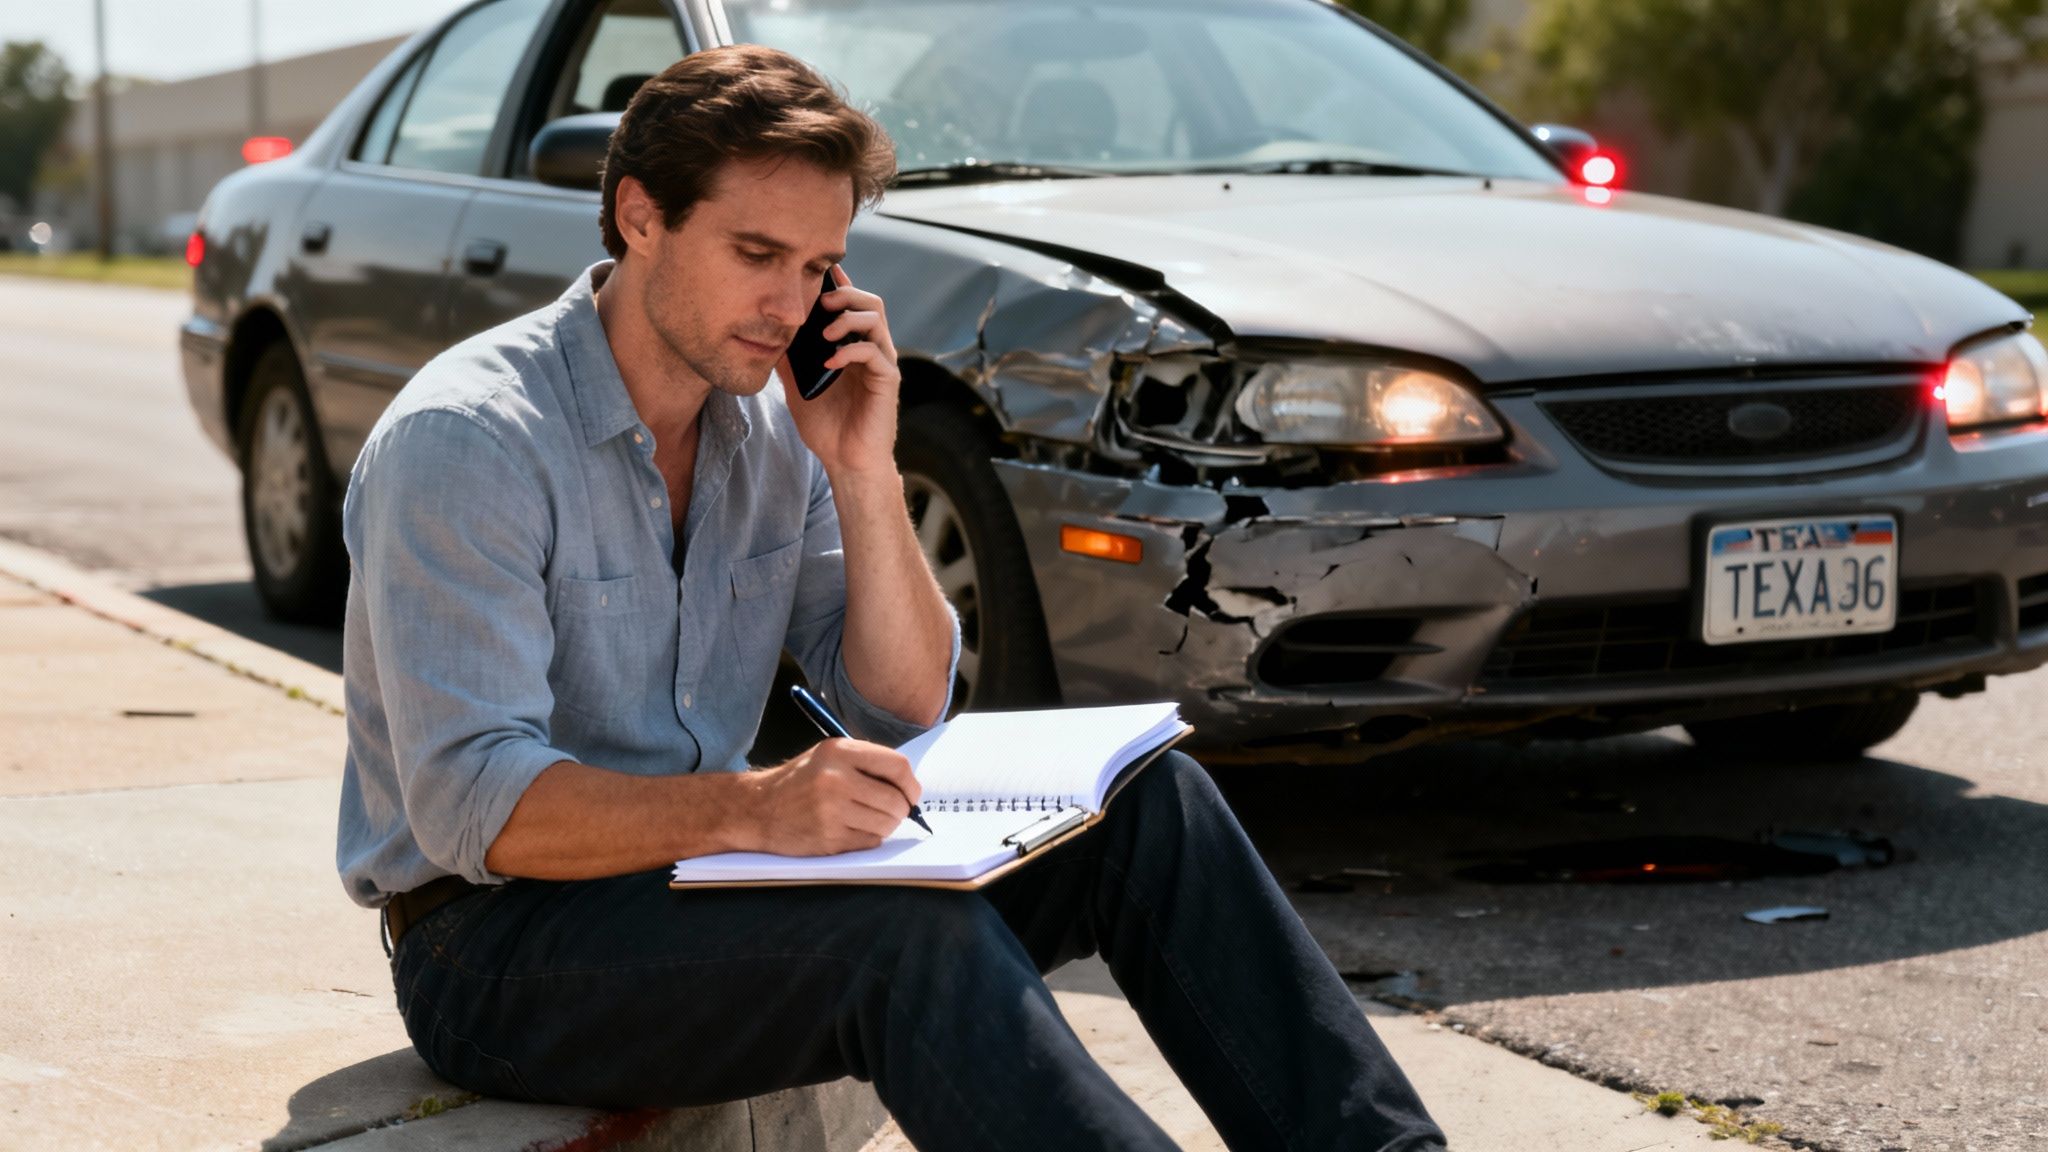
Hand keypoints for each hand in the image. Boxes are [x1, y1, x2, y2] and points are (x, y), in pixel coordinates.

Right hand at [744, 737, 922, 855]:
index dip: (911, 784)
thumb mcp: (829, 756)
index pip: (898, 766)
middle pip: (896, 800)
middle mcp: (836, 780)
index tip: (910, 793)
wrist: (757, 808)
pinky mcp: (828, 839)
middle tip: (893, 811)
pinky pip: (870, 842)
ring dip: (887, 825)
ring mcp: (831, 812)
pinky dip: (869, 838)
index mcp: (839, 752)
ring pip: (887, 824)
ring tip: (870, 819)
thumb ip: (866, 763)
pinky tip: (852, 830)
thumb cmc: (800, 781)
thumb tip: (909, 786)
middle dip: (902, 809)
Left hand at [780, 265, 900, 478]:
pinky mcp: (887, 381)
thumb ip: (788, 360)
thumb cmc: (826, 427)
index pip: (851, 304)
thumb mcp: (797, 386)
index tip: (818, 273)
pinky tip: (829, 363)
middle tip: (820, 302)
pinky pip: (874, 352)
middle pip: (870, 302)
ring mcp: (882, 364)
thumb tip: (765, 334)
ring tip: (825, 332)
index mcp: (853, 346)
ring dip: (849, 318)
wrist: (846, 462)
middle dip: (845, 294)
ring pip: (876, 320)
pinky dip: (850, 351)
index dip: (838, 284)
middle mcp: (871, 349)